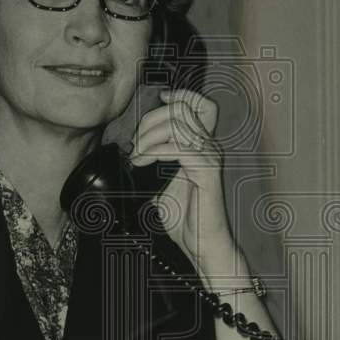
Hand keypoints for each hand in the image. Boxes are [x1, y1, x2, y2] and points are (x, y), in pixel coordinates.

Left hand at [128, 89, 237, 275]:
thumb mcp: (161, 186)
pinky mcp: (206, 172)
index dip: (180, 95)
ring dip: (150, 135)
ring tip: (137, 154)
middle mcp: (209, 147)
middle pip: (181, 109)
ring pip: (178, 124)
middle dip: (151, 120)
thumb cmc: (186, 218)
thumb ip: (153, 167)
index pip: (200, 104)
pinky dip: (155, 151)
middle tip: (136, 144)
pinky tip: (143, 162)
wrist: (201, 244)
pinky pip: (179, 148)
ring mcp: (209, 158)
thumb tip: (130, 156)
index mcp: (201, 145)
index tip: (158, 102)